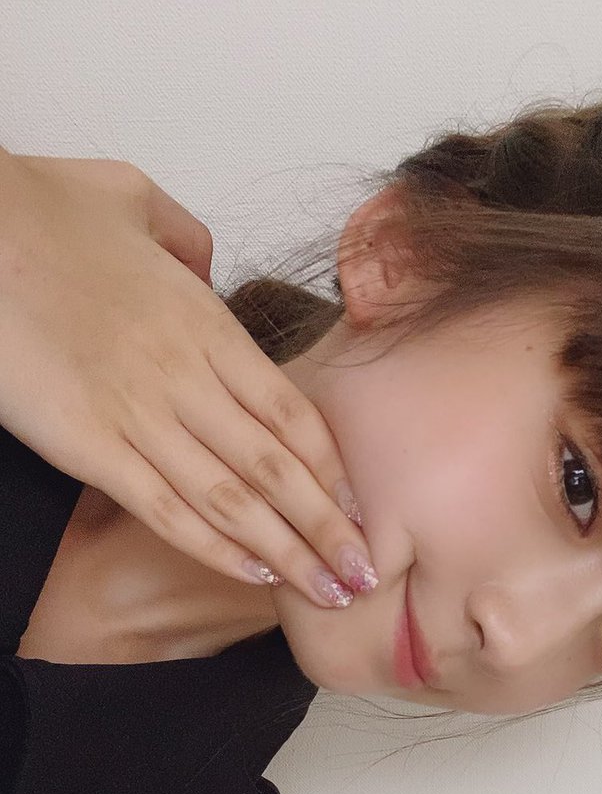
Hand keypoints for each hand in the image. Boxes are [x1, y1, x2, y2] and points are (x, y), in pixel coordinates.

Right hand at [0, 149, 376, 606]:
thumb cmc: (42, 210)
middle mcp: (186, 376)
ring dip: (286, 552)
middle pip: (276, 468)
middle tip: (366, 574)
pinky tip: (252, 573)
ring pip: (232, 499)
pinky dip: (212, 547)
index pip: (291, 413)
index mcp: (206, 325)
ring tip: (328, 592)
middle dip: (327, 528)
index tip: (360, 508)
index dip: (332, 470)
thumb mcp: (136, 200)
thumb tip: (206, 268)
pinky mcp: (89, 446)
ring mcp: (139, 415)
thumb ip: (188, 240)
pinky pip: (164, 508)